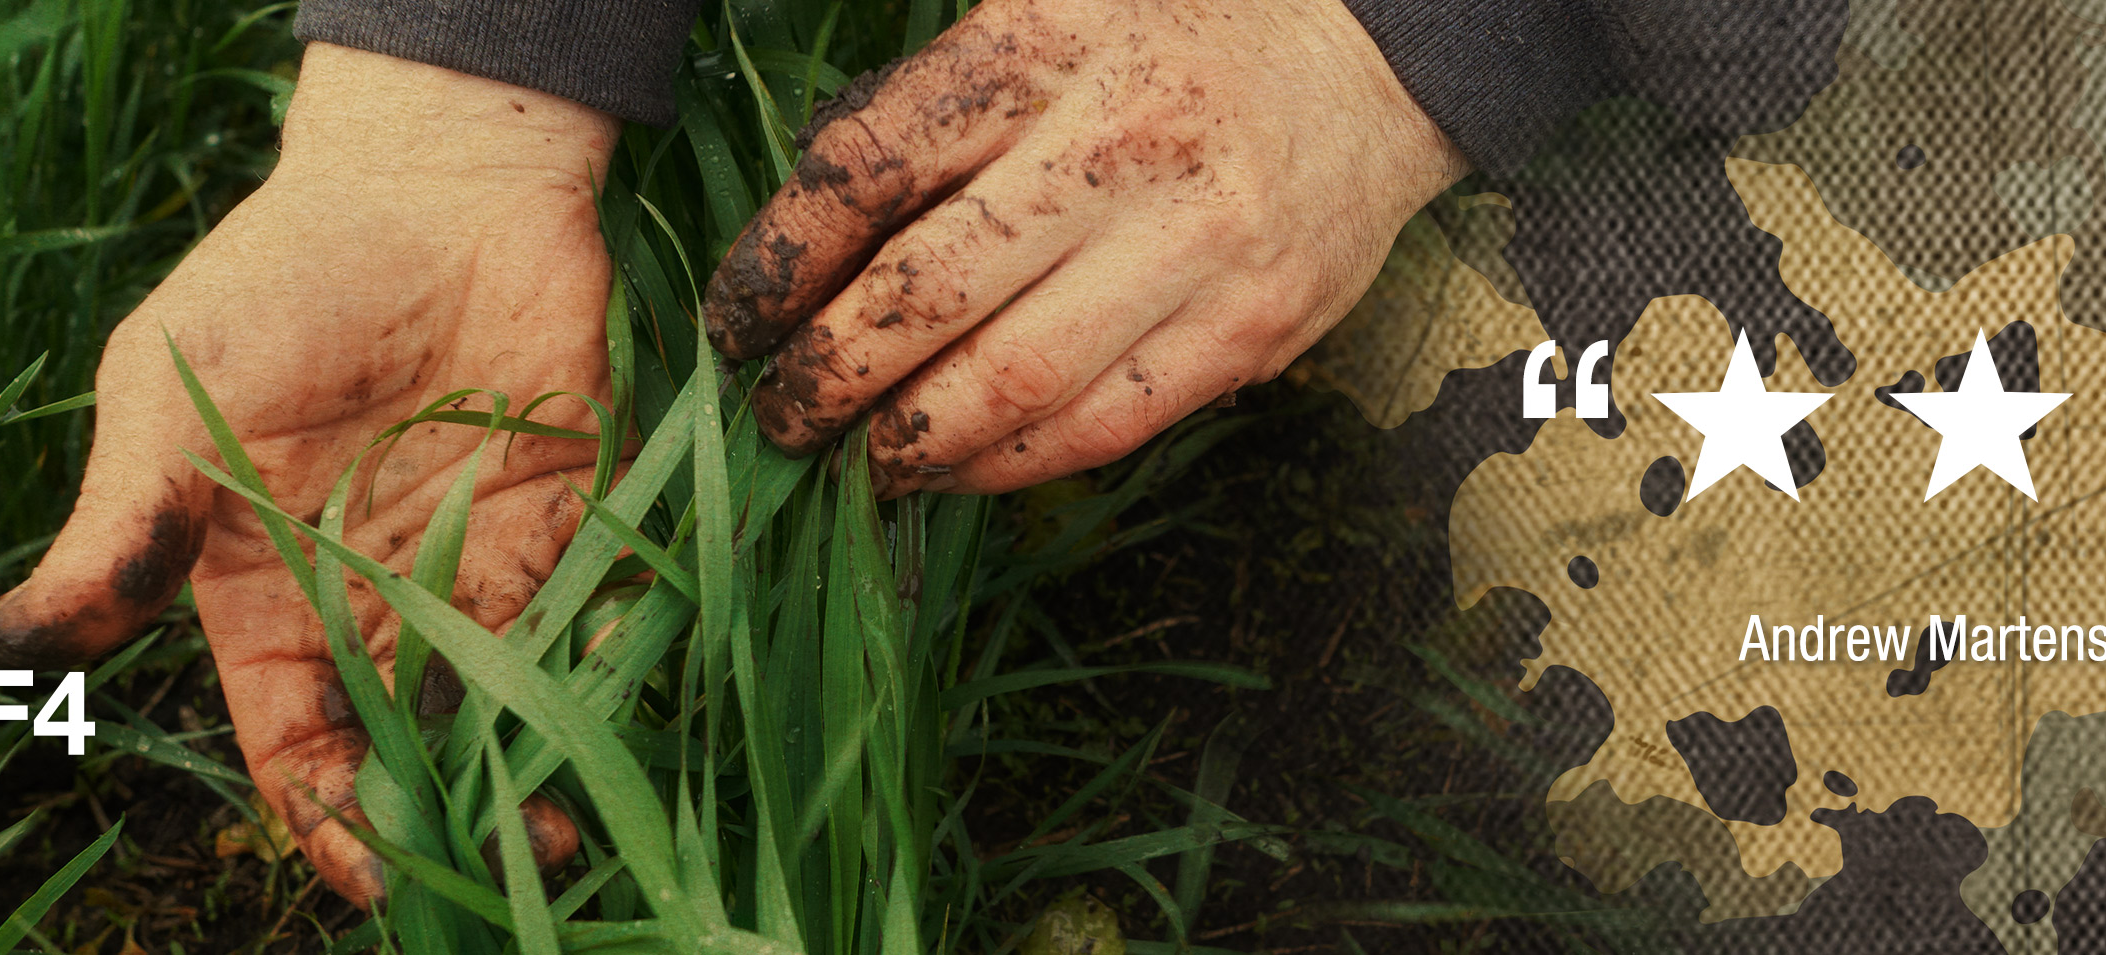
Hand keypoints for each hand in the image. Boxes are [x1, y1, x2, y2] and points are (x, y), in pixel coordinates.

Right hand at [0, 43, 611, 904]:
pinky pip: (586, 613)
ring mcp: (473, 559)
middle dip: (447, 819)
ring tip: (571, 832)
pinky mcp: (566, 512)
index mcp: (264, 595)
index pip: (296, 742)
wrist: (427, 179)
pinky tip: (613, 702)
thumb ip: (120, 531)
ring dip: (537, 767)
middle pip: (409, 745)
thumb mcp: (167, 402)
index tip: (366, 875)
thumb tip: (4, 653)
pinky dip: (603, 663)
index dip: (327, 816)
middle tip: (498, 874)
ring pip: (506, 700)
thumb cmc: (274, 279)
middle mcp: (372, 597)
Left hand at [703, 0, 1467, 494]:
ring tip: (860, 464)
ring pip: (1016, 383)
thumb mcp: (1047, 9)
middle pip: (930, 294)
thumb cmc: (1176, 34)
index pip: (870, 167)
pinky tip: (960, 469)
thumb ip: (938, 102)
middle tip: (779, 418)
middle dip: (829, 378)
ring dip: (914, 444)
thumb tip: (812, 229)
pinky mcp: (1250, 329)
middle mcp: (1117, 144)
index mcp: (1044, 46)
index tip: (736, 320)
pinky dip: (1014, 465)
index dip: (781, 260)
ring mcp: (1194, 244)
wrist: (1368, 58)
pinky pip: (1106, 426)